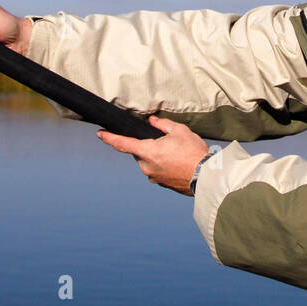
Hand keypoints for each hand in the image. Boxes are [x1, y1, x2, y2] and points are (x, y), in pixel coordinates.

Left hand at [97, 116, 211, 195]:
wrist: (205, 176)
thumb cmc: (193, 153)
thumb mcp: (180, 131)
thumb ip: (162, 125)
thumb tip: (152, 121)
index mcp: (148, 152)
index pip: (123, 144)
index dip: (110, 138)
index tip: (100, 134)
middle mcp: (146, 166)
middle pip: (140, 152)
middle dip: (148, 145)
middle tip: (167, 142)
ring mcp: (153, 177)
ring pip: (148, 161)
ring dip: (157, 155)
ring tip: (177, 153)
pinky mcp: (161, 184)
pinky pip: (157, 170)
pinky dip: (163, 165)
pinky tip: (178, 162)